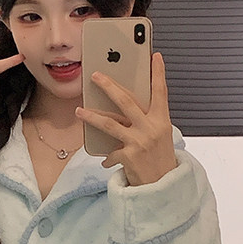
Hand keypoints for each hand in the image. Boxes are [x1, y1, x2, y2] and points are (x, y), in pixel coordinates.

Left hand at [75, 52, 177, 184]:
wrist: (163, 187)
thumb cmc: (160, 159)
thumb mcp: (160, 136)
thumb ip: (146, 121)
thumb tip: (124, 108)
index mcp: (161, 121)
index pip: (161, 92)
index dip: (158, 74)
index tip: (155, 56)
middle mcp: (151, 128)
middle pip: (126, 101)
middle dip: (109, 86)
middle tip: (95, 76)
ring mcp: (139, 142)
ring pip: (110, 124)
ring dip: (92, 117)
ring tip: (79, 111)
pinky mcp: (128, 156)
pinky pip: (111, 151)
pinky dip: (107, 156)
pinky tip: (104, 160)